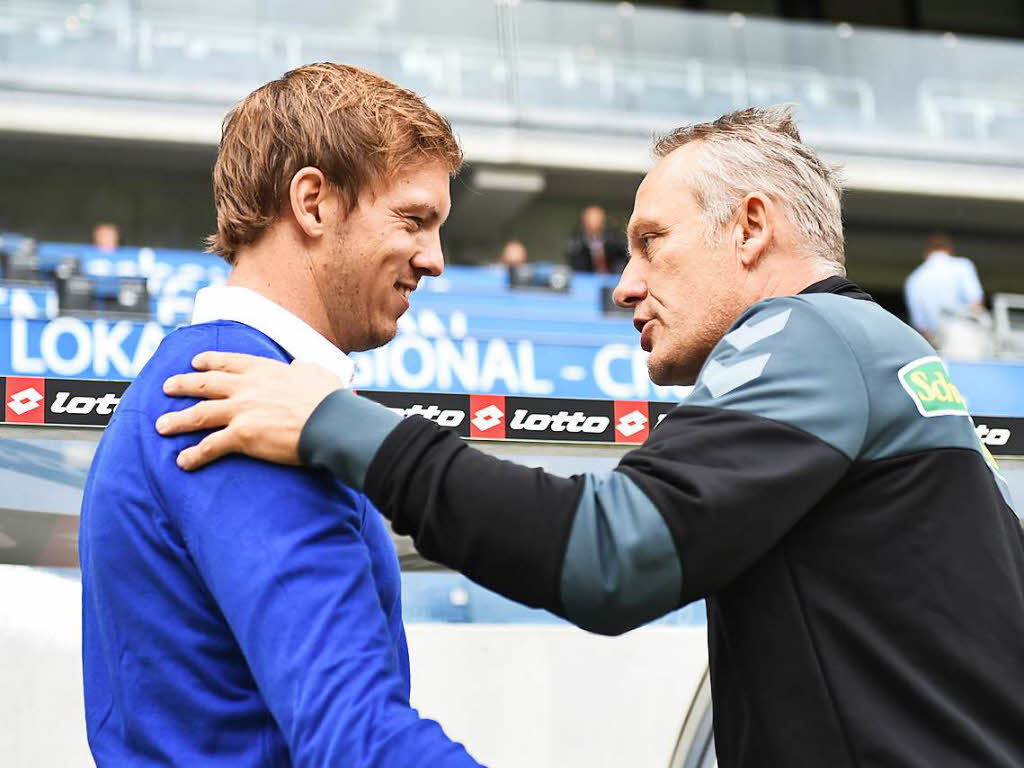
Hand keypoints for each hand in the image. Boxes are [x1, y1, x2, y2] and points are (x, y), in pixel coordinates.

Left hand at [156, 352, 343, 470]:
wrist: (329, 421)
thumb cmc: (328, 398)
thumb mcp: (317, 372)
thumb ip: (303, 368)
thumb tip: (299, 366)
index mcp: (263, 370)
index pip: (228, 362)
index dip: (208, 361)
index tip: (195, 362)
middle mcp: (246, 387)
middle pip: (205, 384)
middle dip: (182, 385)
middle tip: (167, 387)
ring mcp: (241, 411)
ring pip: (199, 414)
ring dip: (177, 420)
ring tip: (161, 426)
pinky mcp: (241, 436)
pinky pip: (210, 446)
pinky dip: (194, 455)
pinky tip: (183, 461)